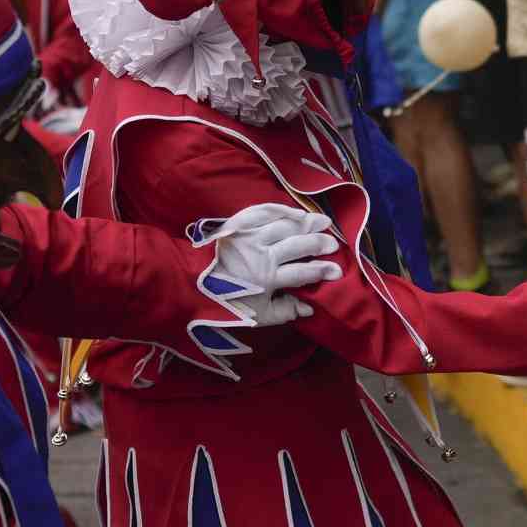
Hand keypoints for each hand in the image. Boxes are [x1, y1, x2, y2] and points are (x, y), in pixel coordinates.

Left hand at [206, 202, 342, 324]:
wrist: (188, 283)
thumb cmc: (225, 303)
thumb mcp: (257, 316)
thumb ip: (285, 311)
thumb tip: (310, 308)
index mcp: (267, 279)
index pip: (303, 272)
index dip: (323, 271)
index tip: (339, 271)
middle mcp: (262, 254)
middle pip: (297, 245)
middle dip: (319, 243)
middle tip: (334, 243)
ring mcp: (250, 236)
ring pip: (284, 225)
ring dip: (306, 222)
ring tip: (323, 222)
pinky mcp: (238, 224)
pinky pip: (264, 211)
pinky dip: (282, 209)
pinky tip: (295, 211)